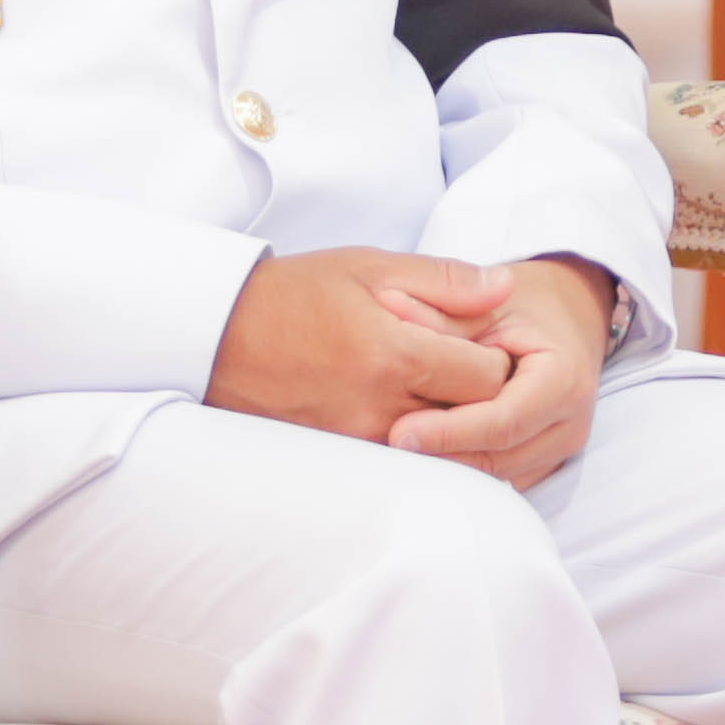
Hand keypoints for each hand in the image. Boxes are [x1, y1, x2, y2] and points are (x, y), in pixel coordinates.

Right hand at [207, 244, 519, 442]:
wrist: (219, 335)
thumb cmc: (296, 293)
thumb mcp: (370, 267)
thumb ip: (444, 280)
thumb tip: (505, 287)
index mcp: (392, 355)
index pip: (488, 378)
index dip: (496, 357)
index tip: (478, 341)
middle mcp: (379, 408)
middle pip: (472, 418)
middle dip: (478, 391)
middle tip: (461, 361)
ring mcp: (359, 441)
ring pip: (442, 445)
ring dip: (449, 416)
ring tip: (430, 381)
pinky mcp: (343, 457)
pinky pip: (405, 458)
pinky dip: (417, 435)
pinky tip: (402, 402)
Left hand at [386, 256, 611, 490]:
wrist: (565, 320)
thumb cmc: (522, 306)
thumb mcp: (484, 301)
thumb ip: (440, 314)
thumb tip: (388, 305)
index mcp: (564, 378)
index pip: (503, 421)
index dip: (450, 432)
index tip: (400, 432)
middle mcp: (570, 422)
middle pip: (497, 457)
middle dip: (442, 455)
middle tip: (385, 445)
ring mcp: (560, 449)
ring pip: (495, 476)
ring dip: (447, 466)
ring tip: (397, 450)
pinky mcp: (543, 463)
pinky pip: (498, 478)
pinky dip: (462, 469)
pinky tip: (425, 451)